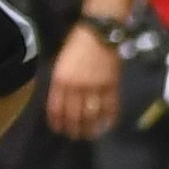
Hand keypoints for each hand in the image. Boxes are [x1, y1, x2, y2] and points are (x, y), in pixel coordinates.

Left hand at [45, 23, 121, 138]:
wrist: (99, 32)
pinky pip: (110, 106)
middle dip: (74, 129)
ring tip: (90, 134)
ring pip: (92, 115)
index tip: (59, 130)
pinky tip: (107, 125)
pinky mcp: (112, 85)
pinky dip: (109, 118)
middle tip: (75, 136)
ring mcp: (95, 87)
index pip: (56, 108)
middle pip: (74, 115)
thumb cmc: (76, 45)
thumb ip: (60, 83)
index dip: (57, 122)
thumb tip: (61, 102)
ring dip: (91, 128)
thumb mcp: (60, 63)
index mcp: (60, 80)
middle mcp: (76, 87)